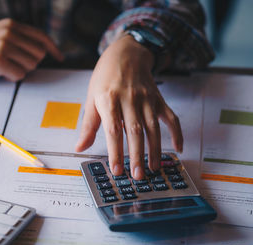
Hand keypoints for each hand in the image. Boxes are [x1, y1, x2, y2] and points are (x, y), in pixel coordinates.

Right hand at [0, 18, 62, 80]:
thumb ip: (15, 39)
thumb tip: (38, 54)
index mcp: (11, 25)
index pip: (41, 36)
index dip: (53, 48)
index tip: (60, 57)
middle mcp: (10, 32)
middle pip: (39, 55)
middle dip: (29, 64)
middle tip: (12, 65)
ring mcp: (4, 45)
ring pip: (31, 66)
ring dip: (20, 71)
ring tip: (2, 67)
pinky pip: (19, 75)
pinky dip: (11, 78)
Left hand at [75, 35, 182, 179]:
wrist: (126, 53)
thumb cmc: (105, 78)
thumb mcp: (91, 98)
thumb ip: (88, 125)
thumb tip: (80, 148)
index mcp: (108, 100)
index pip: (113, 131)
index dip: (115, 152)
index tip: (117, 170)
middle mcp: (129, 99)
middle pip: (135, 131)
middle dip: (137, 156)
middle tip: (138, 176)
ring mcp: (146, 99)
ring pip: (153, 128)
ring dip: (155, 150)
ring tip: (154, 168)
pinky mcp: (158, 99)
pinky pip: (170, 117)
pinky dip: (176, 132)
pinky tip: (178, 147)